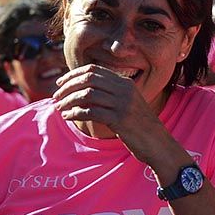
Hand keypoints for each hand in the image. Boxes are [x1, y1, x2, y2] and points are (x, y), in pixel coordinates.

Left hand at [52, 65, 168, 162]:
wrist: (159, 144)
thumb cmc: (140, 127)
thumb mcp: (128, 104)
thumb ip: (110, 94)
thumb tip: (82, 90)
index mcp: (126, 83)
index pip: (94, 70)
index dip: (73, 75)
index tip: (60, 84)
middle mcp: (125, 90)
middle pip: (88, 79)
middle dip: (67, 87)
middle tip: (56, 97)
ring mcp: (123, 104)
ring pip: (86, 95)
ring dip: (68, 101)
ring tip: (60, 108)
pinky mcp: (120, 119)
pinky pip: (90, 112)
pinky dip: (75, 114)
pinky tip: (68, 117)